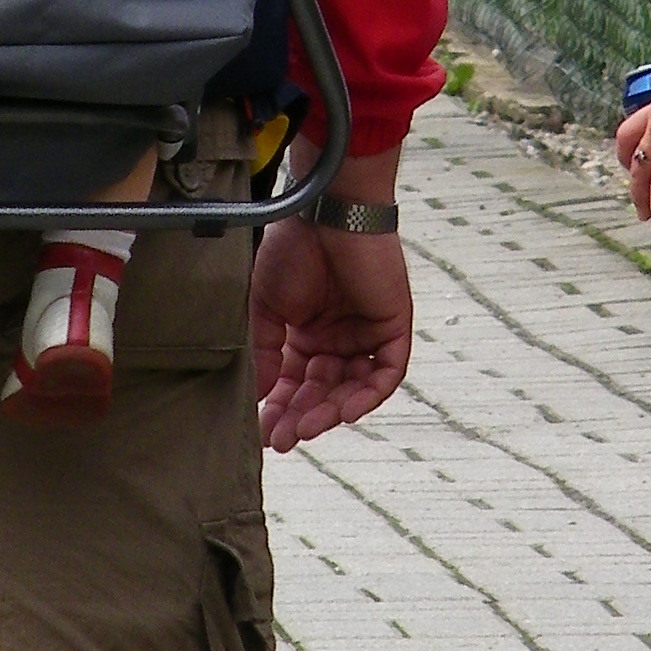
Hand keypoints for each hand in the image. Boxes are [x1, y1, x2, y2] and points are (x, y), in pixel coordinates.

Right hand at [250, 220, 413, 450]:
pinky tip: (344, 410)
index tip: (263, 433)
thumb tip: (258, 397)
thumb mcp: (266, 308)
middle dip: (302, 417)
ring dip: (331, 411)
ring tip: (306, 427)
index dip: (280, 409)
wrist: (326, 212)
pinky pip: (386, 372)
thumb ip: (266, 353)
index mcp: (306, 336)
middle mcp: (337, 340)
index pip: (294, 384)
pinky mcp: (393, 326)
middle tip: (282, 438)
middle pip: (323, 392)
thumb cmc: (292, 250)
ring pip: (353, 388)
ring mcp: (366, 334)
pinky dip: (368, 394)